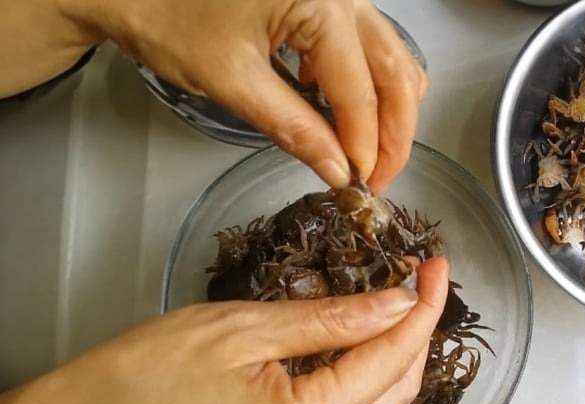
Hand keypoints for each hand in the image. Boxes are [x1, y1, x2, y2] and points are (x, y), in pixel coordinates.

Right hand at [0, 258, 448, 403]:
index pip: (390, 362)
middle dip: (417, 331)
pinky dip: (364, 373)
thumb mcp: (246, 327)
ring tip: (400, 300)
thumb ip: (331, 317)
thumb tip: (395, 303)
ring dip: (395, 352)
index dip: (421, 311)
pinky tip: (362, 335)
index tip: (434, 269)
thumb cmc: (148, 372)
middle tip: (424, 278)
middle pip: (396, 390)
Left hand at [68, 0, 428, 190]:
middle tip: (378, 179)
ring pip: (393, 58)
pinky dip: (369, 84)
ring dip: (390, 110)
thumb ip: (294, 127)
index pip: (359, 89)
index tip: (359, 185)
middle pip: (396, 71)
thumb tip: (338, 171)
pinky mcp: (330, 1)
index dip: (364, 145)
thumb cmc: (169, 20)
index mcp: (321, 0)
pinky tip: (340, 111)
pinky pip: (372, 46)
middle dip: (394, 133)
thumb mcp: (232, 81)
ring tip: (366, 153)